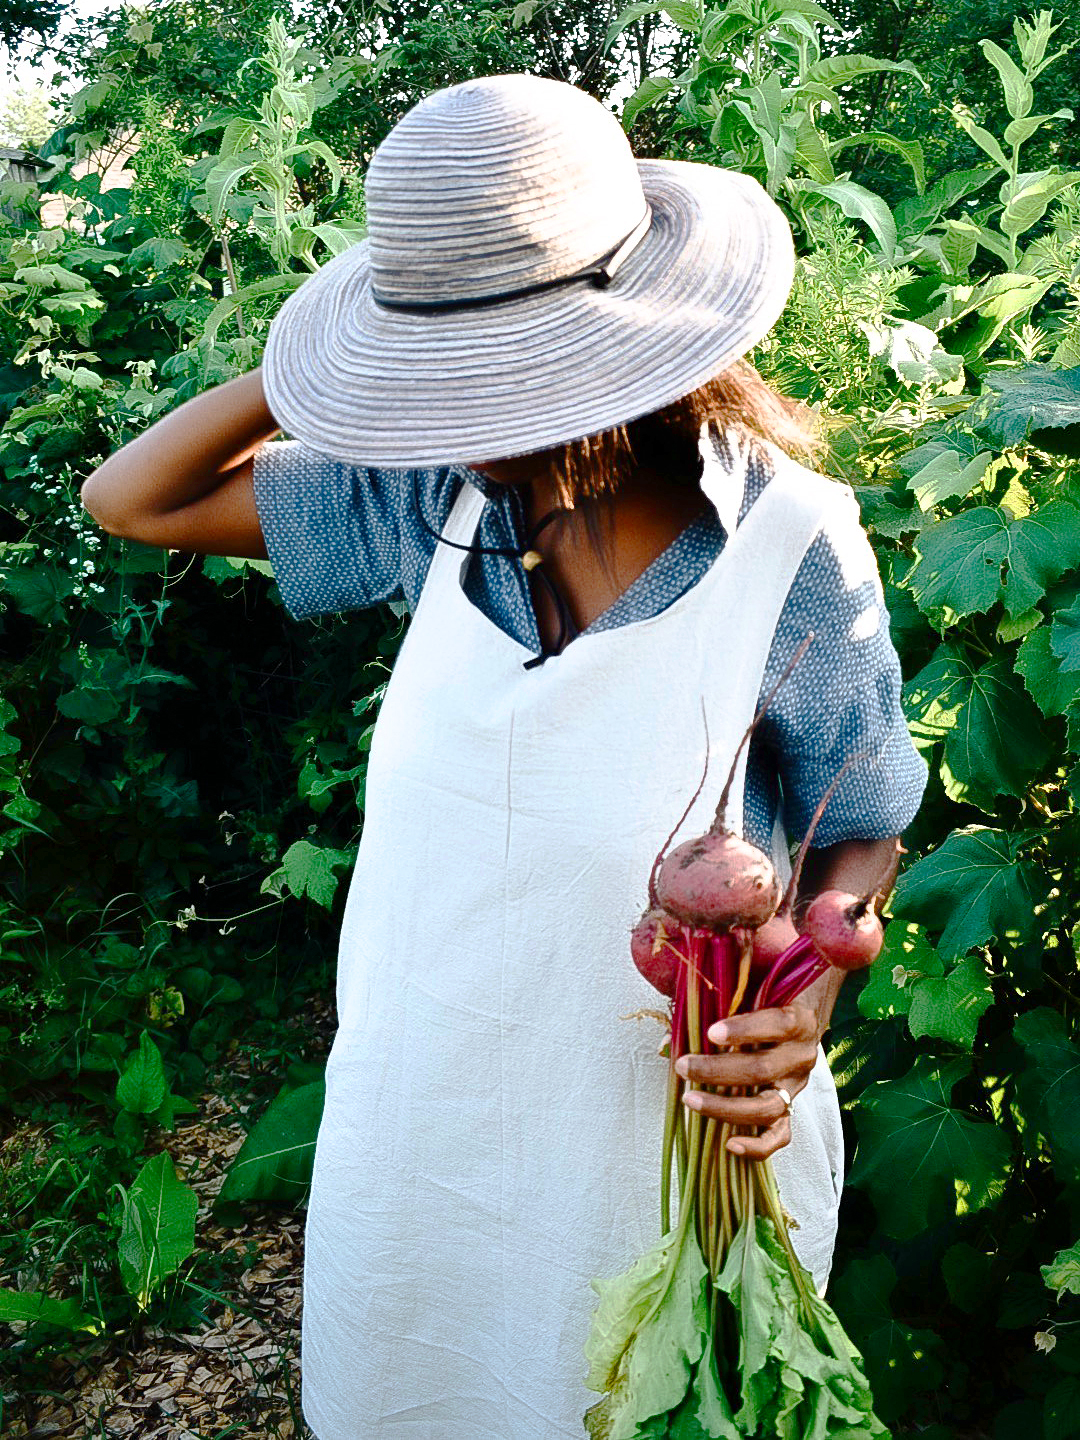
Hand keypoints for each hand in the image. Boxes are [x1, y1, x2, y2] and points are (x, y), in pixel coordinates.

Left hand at [673, 1004, 818, 1159]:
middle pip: (764, 1069)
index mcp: (799, 1019)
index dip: (745, 1030)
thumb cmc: (763, 995)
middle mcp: (801, 1055)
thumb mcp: (745, 987)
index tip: (711, 1033)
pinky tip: (729, 1144)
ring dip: (725, 1107)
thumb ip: (712, 999)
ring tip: (690, 1100)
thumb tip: (667, 1041)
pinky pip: (778, 1136)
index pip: (778, 1024)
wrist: (795, 1012)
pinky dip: (757, 1146)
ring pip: (768, 1106)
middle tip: (684, 1066)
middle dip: (718, 1070)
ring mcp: (796, 1086)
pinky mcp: (789, 1109)